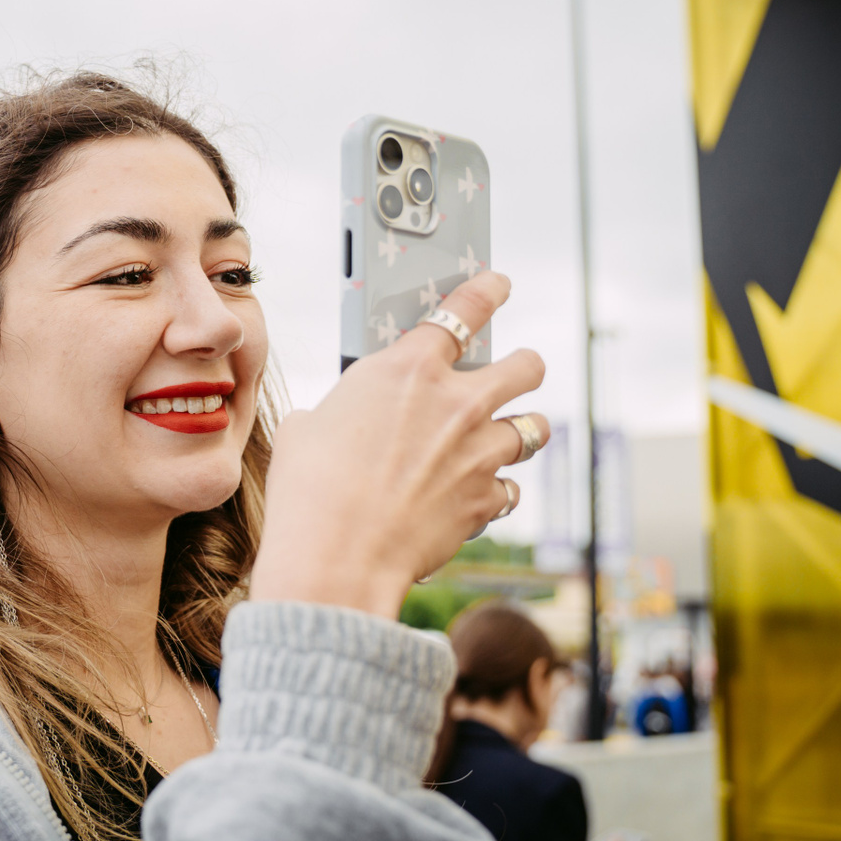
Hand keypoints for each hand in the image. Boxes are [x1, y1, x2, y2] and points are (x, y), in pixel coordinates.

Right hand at [251, 271, 547, 618]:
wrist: (338, 555)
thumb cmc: (309, 488)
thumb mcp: (307, 428)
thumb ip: (335, 413)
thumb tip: (330, 426)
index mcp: (407, 369)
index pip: (463, 311)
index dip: (487, 292)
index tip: (498, 285)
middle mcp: (456, 403)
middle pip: (525, 367)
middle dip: (524, 365)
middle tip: (520, 369)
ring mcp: (479, 452)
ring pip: (533, 428)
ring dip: (524, 428)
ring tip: (515, 433)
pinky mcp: (485, 500)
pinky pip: (511, 489)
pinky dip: (498, 490)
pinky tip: (483, 493)